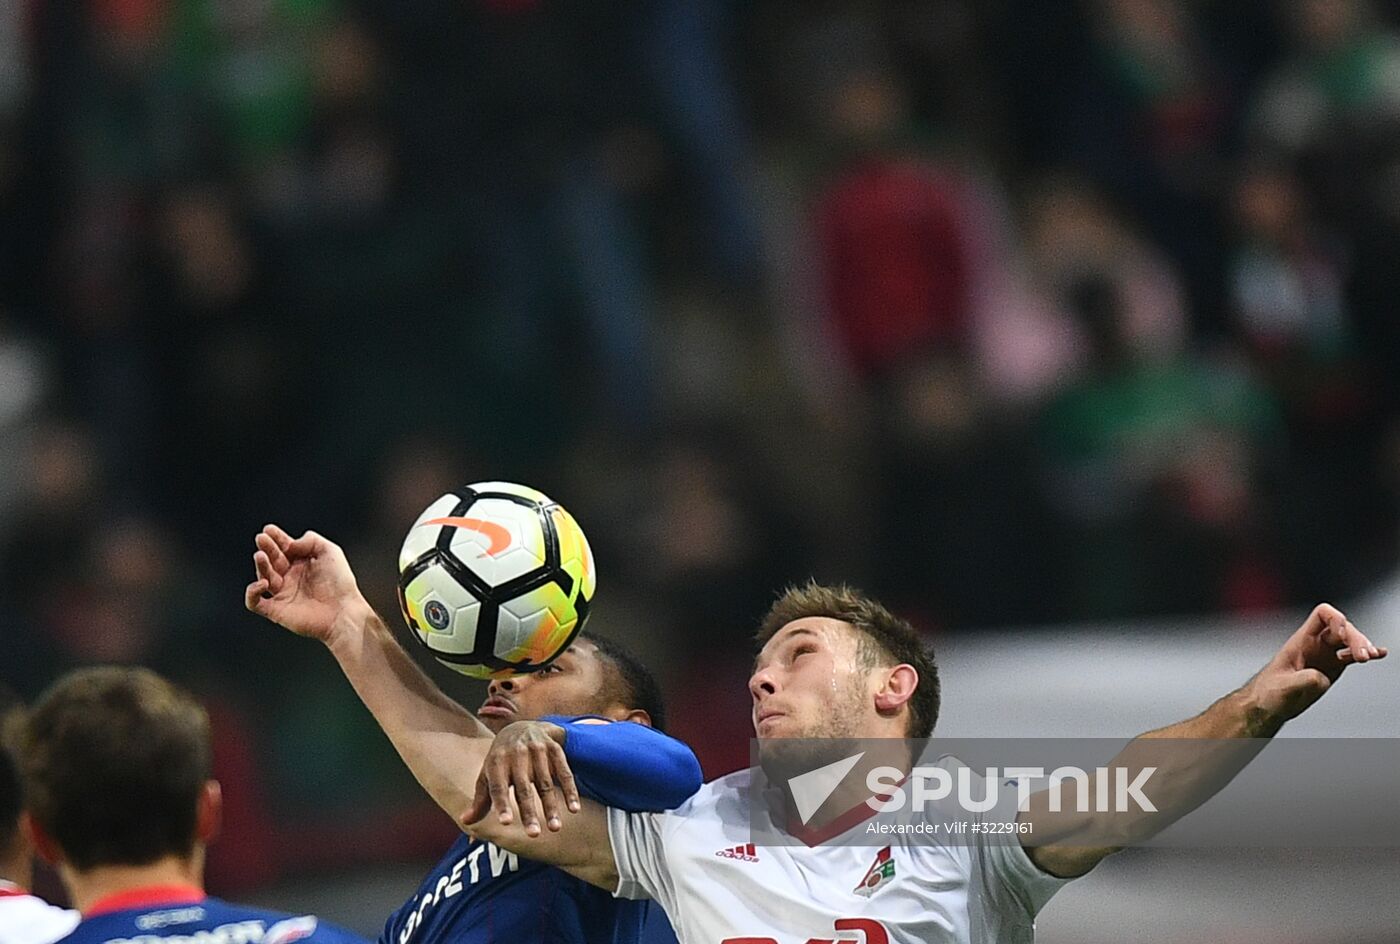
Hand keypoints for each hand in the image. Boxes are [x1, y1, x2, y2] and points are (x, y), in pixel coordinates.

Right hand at [244, 524, 368, 644]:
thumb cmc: (341, 583)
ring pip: (262, 576)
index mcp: (303, 563)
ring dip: (260, 565)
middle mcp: (291, 577)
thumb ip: (310, 540)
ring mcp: (283, 594)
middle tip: (262, 539)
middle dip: (266, 548)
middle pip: (272, 559)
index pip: (284, 548)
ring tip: (261, 556)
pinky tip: (263, 582)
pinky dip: (252, 592)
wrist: (343, 612)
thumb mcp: (330, 551)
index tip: (268, 529)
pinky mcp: (276, 610)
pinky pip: (254, 602)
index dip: (275, 538)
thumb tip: (289, 544)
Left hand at [463, 721, 580, 836]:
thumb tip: (465, 822)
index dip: (502, 804)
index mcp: (496, 762)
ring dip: (551, 807)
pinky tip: (574, 809)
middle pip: (523, 788)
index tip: (505, 823)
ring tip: (555, 828)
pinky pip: (565, 772)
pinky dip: (570, 791)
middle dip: (529, 812)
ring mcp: (537, 750)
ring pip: (545, 783)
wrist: (523, 727)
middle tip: (533, 835)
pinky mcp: (554, 749)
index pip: (498, 786)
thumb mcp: (489, 774)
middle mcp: (516, 754)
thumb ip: (481, 799)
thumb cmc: (502, 759)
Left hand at [1250, 603, 1387, 723]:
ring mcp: (1324, 655)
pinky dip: (1365, 654)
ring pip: (1350, 641)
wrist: (1267, 704)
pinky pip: (1351, 656)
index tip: (1344, 633)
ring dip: (1363, 646)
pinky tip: (1378, 654)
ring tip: (1371, 656)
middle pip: (1342, 628)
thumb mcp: (1284, 687)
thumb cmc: (1268, 693)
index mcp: (1301, 640)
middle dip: (1356, 638)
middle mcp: (1314, 644)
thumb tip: (1322, 676)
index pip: (1322, 615)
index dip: (1337, 618)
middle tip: (1364, 655)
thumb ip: (1304, 680)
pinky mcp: (1331, 668)